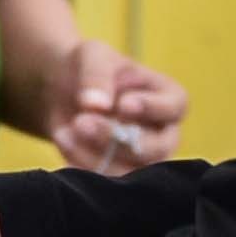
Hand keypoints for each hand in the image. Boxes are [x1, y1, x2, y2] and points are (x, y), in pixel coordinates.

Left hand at [12, 33, 188, 173]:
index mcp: (169, 98)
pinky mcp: (116, 174)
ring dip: (95, 156)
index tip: (123, 104)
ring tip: (66, 132)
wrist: (61, 90)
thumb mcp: (92, 55)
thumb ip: (97, 74)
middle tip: (83, 121)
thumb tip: (96, 104)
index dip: (151, 108)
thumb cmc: (88, 67)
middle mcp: (163, 134)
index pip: (174, 107)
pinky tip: (62, 138)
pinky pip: (104, 181)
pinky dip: (80, 164)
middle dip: (116, 138)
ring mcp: (142, 160)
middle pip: (156, 148)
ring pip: (130, 172)